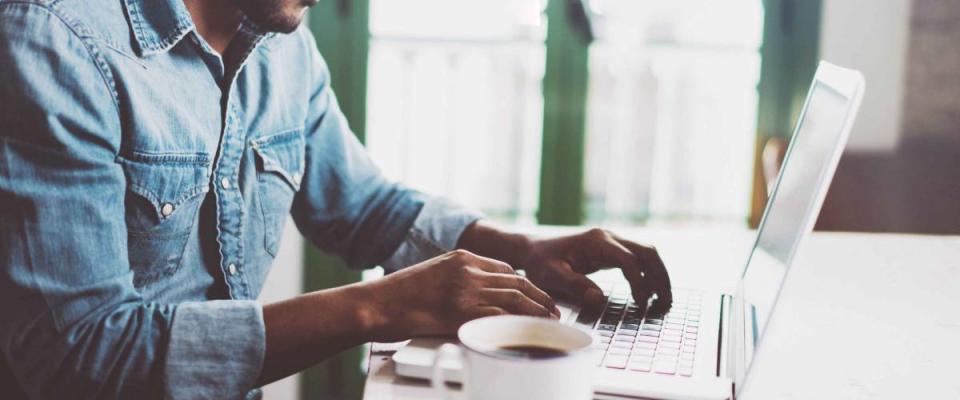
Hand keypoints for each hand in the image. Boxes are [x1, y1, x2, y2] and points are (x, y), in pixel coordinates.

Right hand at [366, 249, 559, 341]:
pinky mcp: (461, 312)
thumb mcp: (433, 275)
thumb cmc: (399, 295)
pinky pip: (499, 317)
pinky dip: (518, 324)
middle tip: (553, 310)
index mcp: (461, 257)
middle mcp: (467, 270)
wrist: (376, 304)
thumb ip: (458, 280)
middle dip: (540, 297)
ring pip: (515, 298)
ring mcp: (465, 290)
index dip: (526, 285)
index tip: (536, 296)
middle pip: (517, 282)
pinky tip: (528, 332)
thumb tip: (479, 296)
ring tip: (549, 322)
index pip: (505, 269)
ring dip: (537, 311)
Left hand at [519, 228, 671, 313]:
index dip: (639, 283)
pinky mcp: (610, 250)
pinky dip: (648, 274)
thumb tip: (599, 299)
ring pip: (647, 253)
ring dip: (658, 275)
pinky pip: (638, 259)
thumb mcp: (551, 275)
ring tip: (664, 300)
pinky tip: (649, 293)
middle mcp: (608, 237)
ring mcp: (611, 242)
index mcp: (596, 242)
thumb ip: (575, 285)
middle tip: (666, 303)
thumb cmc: (539, 262)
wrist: (532, 249)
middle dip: (660, 277)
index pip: (629, 261)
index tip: (642, 304)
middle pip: (647, 252)